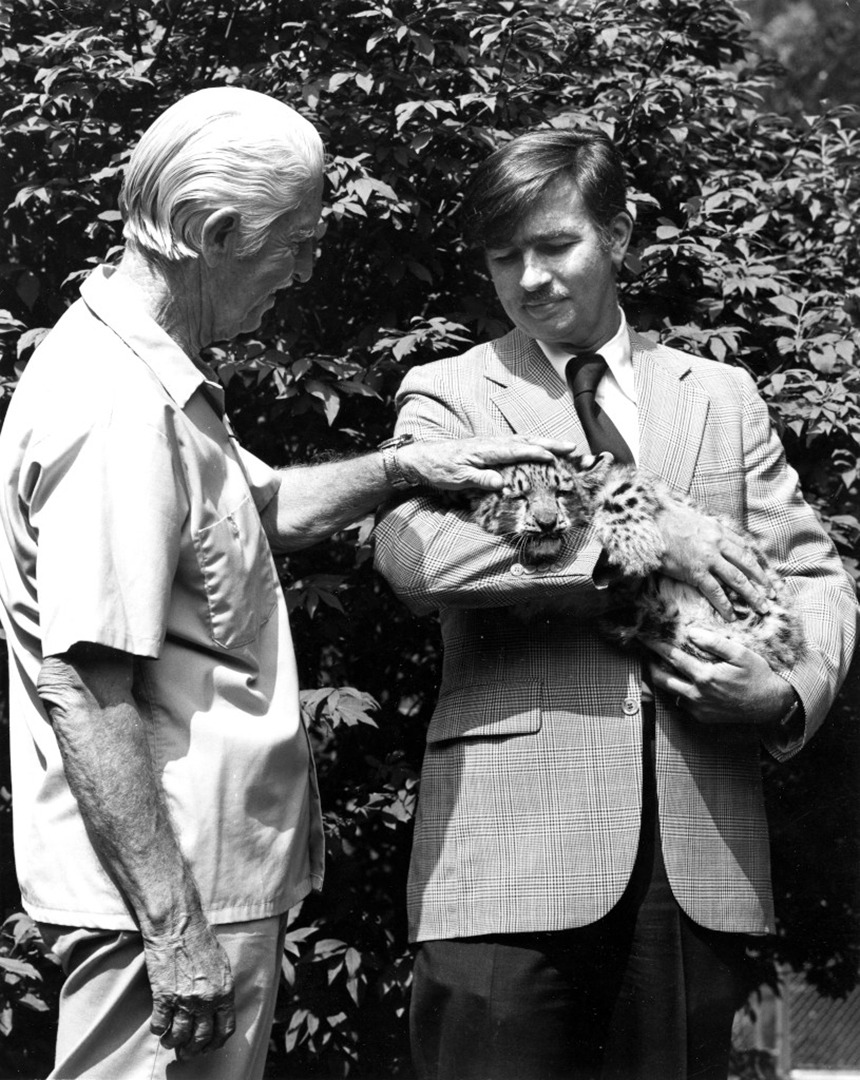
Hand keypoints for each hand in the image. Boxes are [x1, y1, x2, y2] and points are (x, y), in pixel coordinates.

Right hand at [144, 914, 235, 1059]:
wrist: (178, 925)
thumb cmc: (200, 939)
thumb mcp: (221, 964)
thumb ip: (220, 988)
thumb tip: (217, 1007)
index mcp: (224, 992)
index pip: (225, 1028)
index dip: (216, 1042)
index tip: (208, 1047)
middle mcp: (206, 1000)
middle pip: (201, 1038)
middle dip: (194, 1050)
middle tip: (186, 1053)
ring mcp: (184, 1000)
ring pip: (180, 1036)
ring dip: (174, 1043)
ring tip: (170, 1042)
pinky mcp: (163, 997)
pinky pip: (160, 1025)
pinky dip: (159, 1030)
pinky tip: (158, 1028)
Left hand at [398, 436, 576, 490]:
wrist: (422, 458)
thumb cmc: (439, 469)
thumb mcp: (458, 478)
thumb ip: (480, 479)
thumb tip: (501, 482)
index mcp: (486, 450)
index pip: (516, 450)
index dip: (536, 453)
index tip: (554, 457)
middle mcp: (491, 443)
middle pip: (525, 441)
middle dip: (550, 444)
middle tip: (572, 446)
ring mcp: (490, 443)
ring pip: (522, 440)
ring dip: (544, 442)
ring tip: (564, 446)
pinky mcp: (488, 447)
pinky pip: (515, 444)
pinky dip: (530, 444)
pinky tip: (538, 447)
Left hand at [647, 625, 795, 725]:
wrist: (770, 706)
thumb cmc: (757, 676)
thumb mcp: (741, 654)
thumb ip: (715, 643)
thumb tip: (692, 633)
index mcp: (705, 677)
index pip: (672, 657)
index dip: (657, 646)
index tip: (645, 638)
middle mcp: (697, 695)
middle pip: (662, 678)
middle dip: (650, 664)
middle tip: (645, 653)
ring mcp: (698, 708)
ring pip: (670, 692)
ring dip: (662, 678)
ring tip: (657, 665)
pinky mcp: (702, 717)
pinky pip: (682, 702)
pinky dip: (677, 691)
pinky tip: (680, 680)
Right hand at [655, 500, 772, 620]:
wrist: (650, 523)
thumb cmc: (666, 520)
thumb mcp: (692, 518)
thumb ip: (705, 529)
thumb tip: (708, 535)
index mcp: (718, 530)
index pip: (744, 548)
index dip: (756, 563)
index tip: (764, 574)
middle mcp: (718, 543)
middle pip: (747, 564)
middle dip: (762, 581)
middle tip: (772, 594)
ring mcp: (708, 558)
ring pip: (737, 579)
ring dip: (752, 595)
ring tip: (762, 608)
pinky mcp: (695, 571)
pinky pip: (715, 591)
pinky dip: (724, 605)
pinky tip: (731, 616)